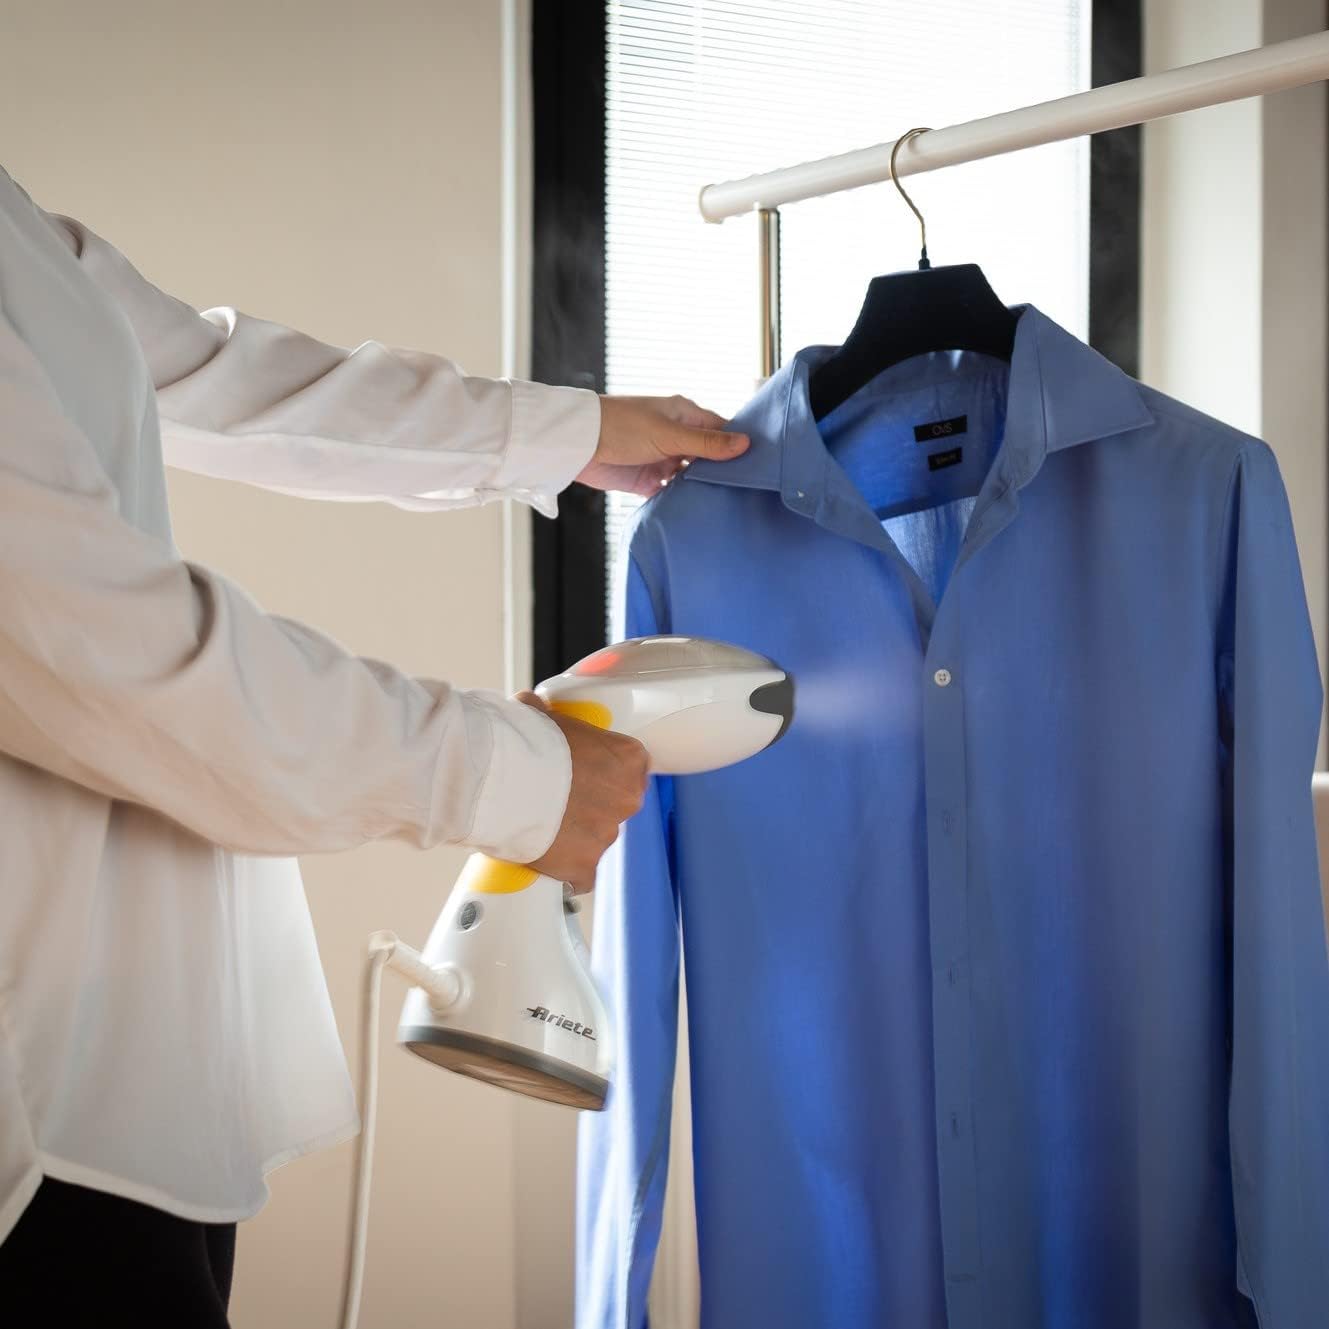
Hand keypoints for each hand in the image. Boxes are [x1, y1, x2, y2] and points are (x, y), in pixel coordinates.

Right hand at [518, 692, 649, 892]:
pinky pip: (580, 876)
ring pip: (595, 840)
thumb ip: (548, 717)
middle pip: (615, 806)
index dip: (603, 773)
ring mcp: (606, 835)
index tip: (584, 775)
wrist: (497, 780)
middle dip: (589, 806)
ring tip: (539, 826)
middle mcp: (626, 798)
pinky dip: (564, 871)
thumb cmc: (520, 742)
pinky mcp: (584, 866)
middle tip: (556, 801)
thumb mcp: (539, 714)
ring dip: (573, 837)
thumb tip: (533, 709)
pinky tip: (544, 857)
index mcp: (627, 758)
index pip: (631, 769)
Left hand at [577, 395, 749, 497]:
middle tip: (752, 490)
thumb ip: (707, 443)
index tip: (762, 463)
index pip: (721, 430)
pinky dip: (683, 501)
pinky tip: (699, 512)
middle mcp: (677, 437)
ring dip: (704, 488)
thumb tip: (746, 444)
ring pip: (692, 477)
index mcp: (685, 416)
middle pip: (709, 457)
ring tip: (730, 504)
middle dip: (724, 471)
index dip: (739, 445)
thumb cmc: (621, 426)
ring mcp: (663, 460)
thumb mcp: (669, 434)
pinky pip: (672, 493)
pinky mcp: (648, 481)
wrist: (578, 444)